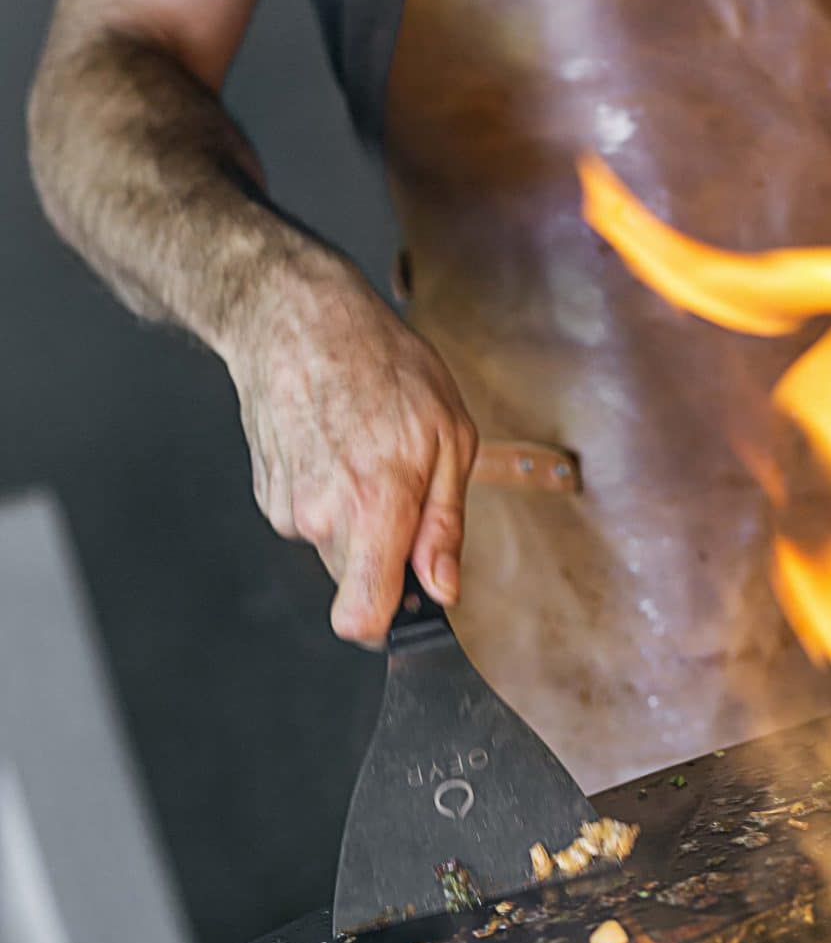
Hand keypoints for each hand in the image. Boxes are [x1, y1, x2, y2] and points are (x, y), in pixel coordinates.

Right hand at [225, 249, 477, 645]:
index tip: (408, 608)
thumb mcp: (449, 437)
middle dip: (384, 558)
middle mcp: (322, 516)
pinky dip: (329, 499)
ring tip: (366, 456)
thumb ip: (444, 526)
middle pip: (356, 585)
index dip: (388, 625)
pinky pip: (311, 523)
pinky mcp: (268, 496)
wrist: (295, 316)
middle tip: (403, 495)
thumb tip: (442, 588)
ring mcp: (289, 508)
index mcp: (374, 506)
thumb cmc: (381, 364)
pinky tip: (335, 449)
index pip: (361, 616)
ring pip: (334, 551)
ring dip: (357, 524)